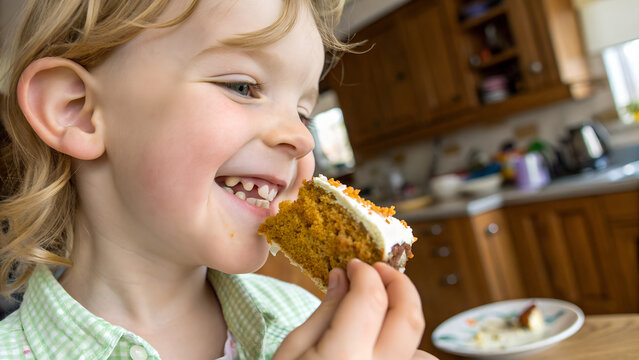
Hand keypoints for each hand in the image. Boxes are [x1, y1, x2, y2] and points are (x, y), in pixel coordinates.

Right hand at [273, 259, 437, 359]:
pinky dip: (406, 356)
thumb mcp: (292, 351)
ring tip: (379, 321)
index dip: (365, 272)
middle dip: (400, 284)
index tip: (355, 264)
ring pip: (422, 351)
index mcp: (342, 358)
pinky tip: (381, 353)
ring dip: (405, 327)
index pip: (370, 298)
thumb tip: (343, 276)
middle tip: (381, 271)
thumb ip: (324, 312)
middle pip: (410, 318)